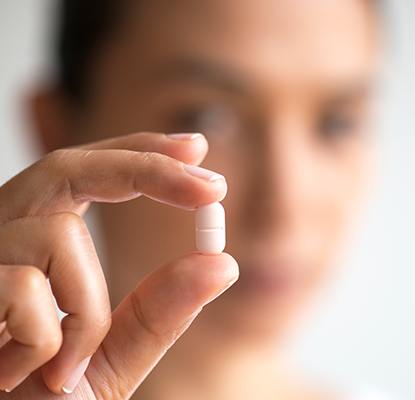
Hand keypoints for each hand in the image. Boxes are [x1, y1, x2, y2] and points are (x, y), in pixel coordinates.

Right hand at [0, 132, 238, 398]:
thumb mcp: (111, 358)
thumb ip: (159, 311)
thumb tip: (222, 263)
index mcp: (35, 244)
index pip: (87, 174)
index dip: (139, 152)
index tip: (196, 147)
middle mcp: (0, 235)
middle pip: (69, 167)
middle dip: (146, 167)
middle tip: (214, 186)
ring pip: (59, 236)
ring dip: (87, 311)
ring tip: (65, 367)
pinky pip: (26, 289)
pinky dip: (47, 340)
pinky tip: (21, 374)